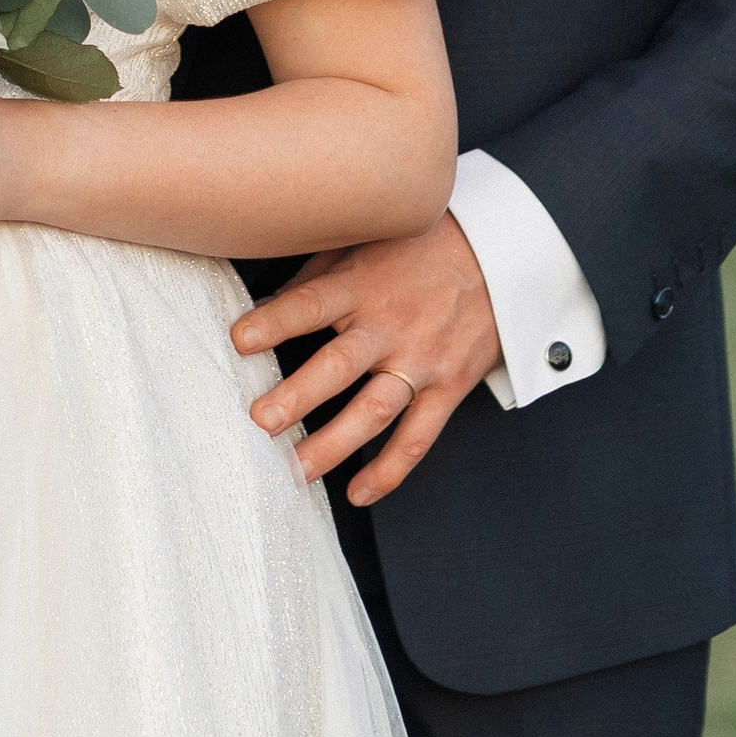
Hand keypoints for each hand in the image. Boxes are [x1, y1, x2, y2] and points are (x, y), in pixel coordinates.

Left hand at [231, 212, 503, 505]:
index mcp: (362, 284)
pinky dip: (391, 471)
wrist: (497, 258)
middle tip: (261, 420)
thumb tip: (259, 310)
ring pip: (375, 410)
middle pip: (340, 365)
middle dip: (299, 395)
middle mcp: (390, 325)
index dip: (275, 321)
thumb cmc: (417, 249)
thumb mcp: (363, 243)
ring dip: (334, 444)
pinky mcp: (448, 387)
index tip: (238, 340)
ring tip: (295, 470)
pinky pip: (419, 437)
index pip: (312, 304)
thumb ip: (315, 277)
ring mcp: (421, 360)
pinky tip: (358, 493)